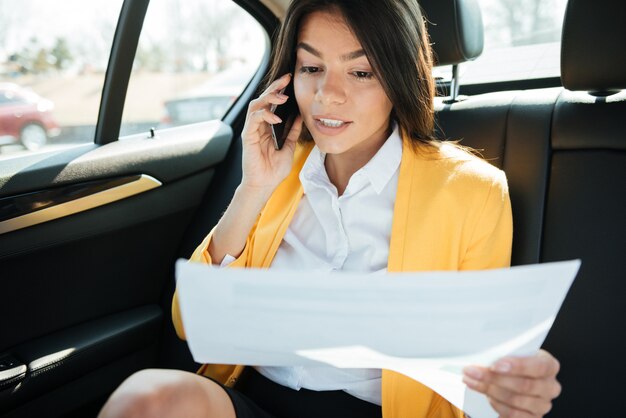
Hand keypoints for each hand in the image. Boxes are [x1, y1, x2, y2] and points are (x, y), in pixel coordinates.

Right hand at [241, 73, 302, 192]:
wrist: (264, 185)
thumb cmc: (273, 170)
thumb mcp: (288, 147)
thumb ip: (293, 132)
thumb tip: (300, 117)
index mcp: (266, 127)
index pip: (270, 104)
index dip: (278, 91)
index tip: (290, 81)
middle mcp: (257, 126)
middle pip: (262, 100)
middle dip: (274, 87)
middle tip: (286, 79)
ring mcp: (251, 130)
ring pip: (255, 105)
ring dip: (269, 98)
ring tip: (282, 97)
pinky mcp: (247, 137)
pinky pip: (253, 119)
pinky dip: (265, 115)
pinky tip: (276, 118)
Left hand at [462, 350, 560, 417]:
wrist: (519, 377)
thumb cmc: (515, 363)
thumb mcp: (514, 353)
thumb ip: (505, 353)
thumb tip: (483, 355)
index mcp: (549, 365)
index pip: (539, 366)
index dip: (517, 366)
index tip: (494, 365)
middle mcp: (550, 386)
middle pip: (524, 385)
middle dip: (494, 378)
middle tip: (473, 372)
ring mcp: (543, 404)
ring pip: (516, 400)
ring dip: (490, 391)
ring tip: (473, 381)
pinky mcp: (533, 417)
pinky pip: (514, 414)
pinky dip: (497, 405)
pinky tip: (486, 396)